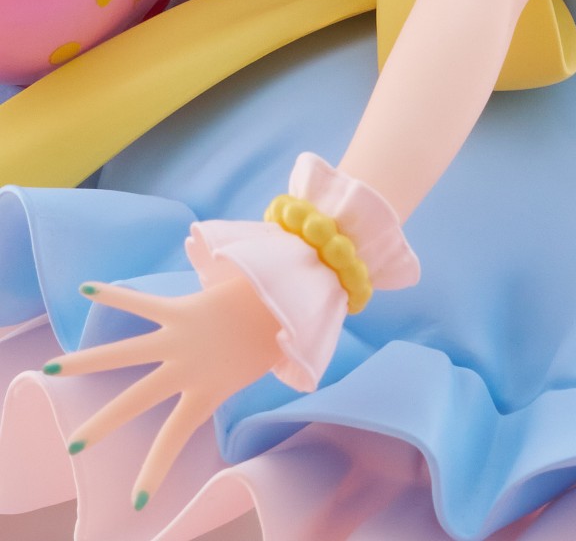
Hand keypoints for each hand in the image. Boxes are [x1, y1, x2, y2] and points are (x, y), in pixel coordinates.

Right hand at [43, 273, 283, 509]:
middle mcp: (185, 368)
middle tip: (72, 444)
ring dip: (87, 361)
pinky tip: (89, 288)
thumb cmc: (282, 329)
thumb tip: (305, 377)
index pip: (174, 438)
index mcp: (207, 390)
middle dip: (103, 423)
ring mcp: (179, 338)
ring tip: (53, 367)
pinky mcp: (182, 309)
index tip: (137, 503)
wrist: (288, 298)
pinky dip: (117, 295)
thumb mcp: (271, 360)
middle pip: (135, 401)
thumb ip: (276, 368)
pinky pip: (143, 304)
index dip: (155, 470)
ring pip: (125, 353)